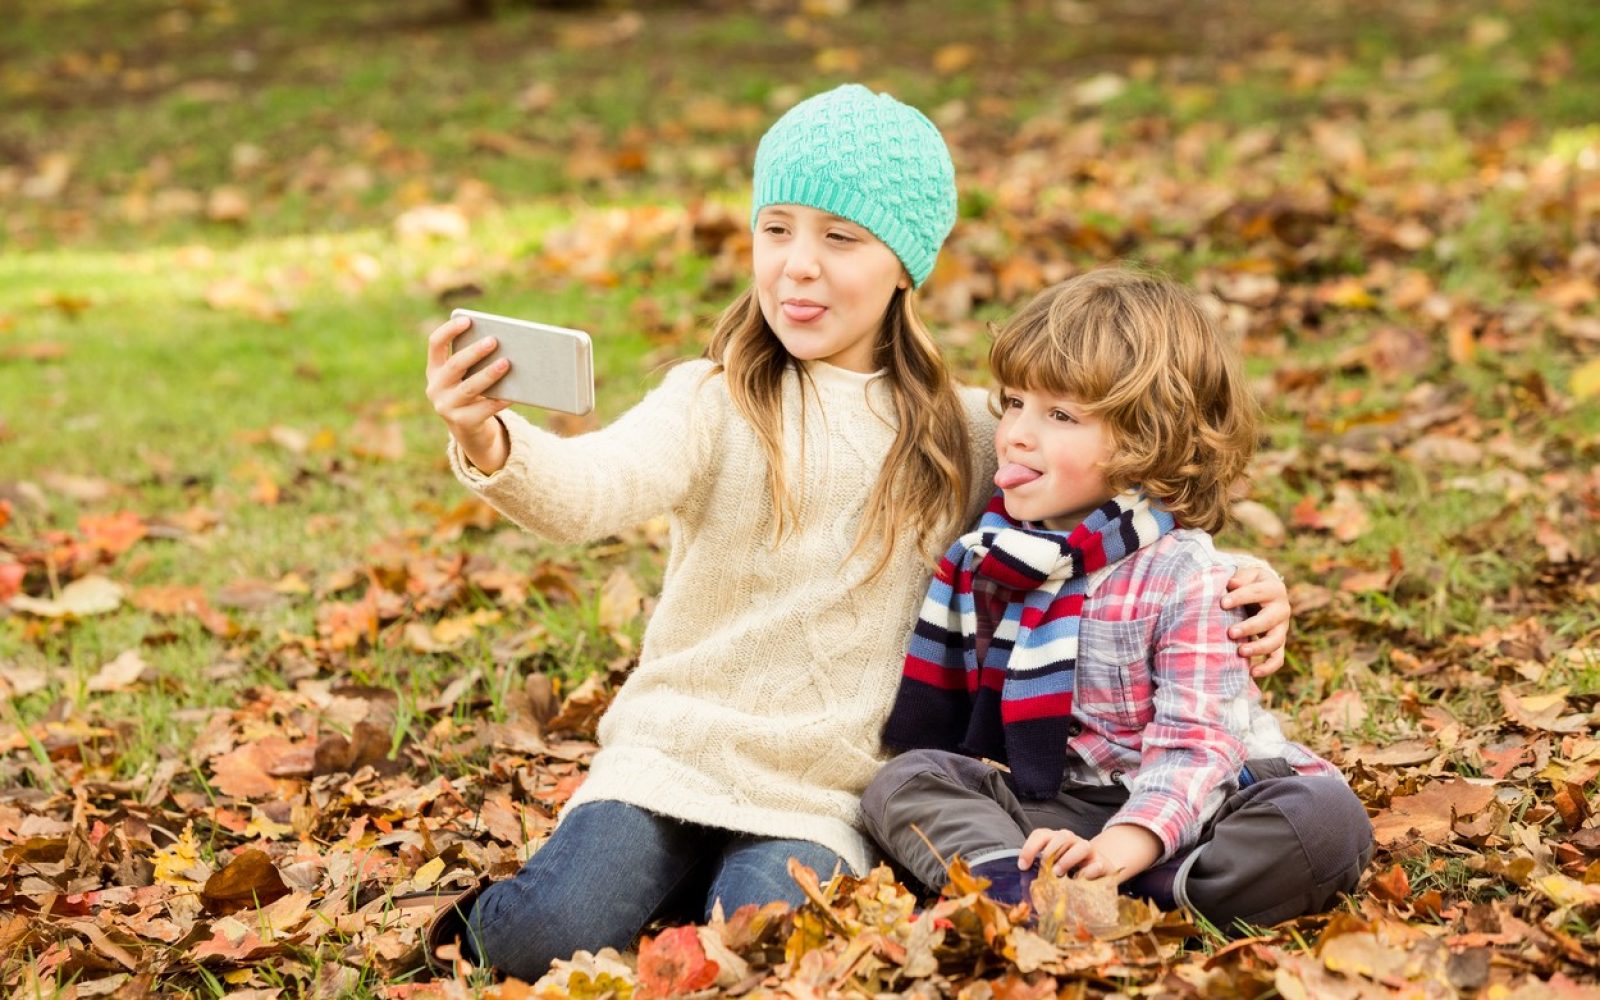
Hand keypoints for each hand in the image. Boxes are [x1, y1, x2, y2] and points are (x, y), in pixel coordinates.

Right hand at [426, 315, 513, 473]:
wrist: (469, 429)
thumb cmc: (473, 392)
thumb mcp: (467, 376)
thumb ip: (476, 361)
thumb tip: (504, 344)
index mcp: (435, 369)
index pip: (435, 344)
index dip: (449, 330)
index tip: (467, 320)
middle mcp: (436, 387)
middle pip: (455, 365)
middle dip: (474, 352)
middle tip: (494, 340)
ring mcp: (446, 407)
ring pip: (470, 388)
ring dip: (489, 374)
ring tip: (506, 363)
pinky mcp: (462, 423)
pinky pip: (484, 409)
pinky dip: (499, 400)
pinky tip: (512, 393)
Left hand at [1018, 827, 1110, 878]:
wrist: (1097, 869)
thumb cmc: (1069, 868)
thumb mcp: (1052, 865)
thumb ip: (1040, 866)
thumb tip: (1025, 876)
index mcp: (1057, 839)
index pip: (1041, 835)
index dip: (1030, 848)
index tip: (1022, 866)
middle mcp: (1073, 841)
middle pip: (1062, 837)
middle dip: (1050, 853)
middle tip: (1044, 870)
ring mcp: (1089, 851)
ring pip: (1082, 846)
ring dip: (1068, 859)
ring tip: (1058, 874)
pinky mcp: (1103, 864)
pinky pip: (1097, 865)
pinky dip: (1088, 872)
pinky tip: (1079, 880)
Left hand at [1222, 565, 1289, 677]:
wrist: (1265, 591)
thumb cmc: (1250, 582)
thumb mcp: (1247, 575)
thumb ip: (1240, 578)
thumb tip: (1232, 584)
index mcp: (1274, 589)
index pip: (1257, 593)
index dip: (1240, 597)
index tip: (1222, 603)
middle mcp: (1282, 609)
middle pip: (1268, 620)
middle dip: (1250, 627)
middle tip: (1230, 632)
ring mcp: (1282, 628)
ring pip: (1275, 641)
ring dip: (1258, 648)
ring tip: (1240, 652)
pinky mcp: (1278, 642)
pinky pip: (1278, 659)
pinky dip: (1268, 667)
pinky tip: (1252, 673)